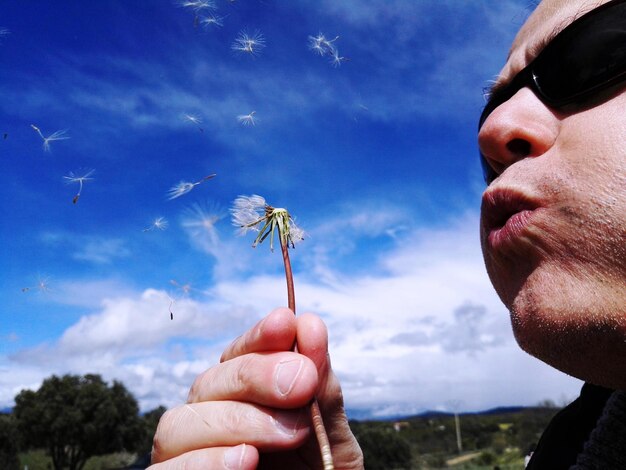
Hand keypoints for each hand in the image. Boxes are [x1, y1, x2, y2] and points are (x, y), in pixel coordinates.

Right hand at [149, 307, 363, 468]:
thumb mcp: (331, 441)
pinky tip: (245, 460)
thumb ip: (320, 391)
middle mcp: (207, 423)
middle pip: (208, 383)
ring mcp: (185, 458)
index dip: (259, 337)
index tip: (288, 323)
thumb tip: (310, 325)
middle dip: (255, 375)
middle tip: (301, 382)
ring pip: (178, 423)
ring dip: (235, 420)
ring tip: (287, 432)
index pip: (238, 355)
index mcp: (243, 401)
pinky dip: (204, 463)